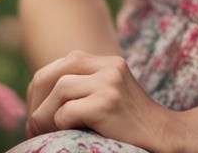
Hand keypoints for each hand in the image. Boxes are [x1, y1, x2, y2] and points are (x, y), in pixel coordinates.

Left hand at [25, 50, 181, 151]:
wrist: (163, 136)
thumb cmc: (130, 125)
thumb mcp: (107, 96)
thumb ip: (83, 87)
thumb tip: (36, 100)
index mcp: (107, 62)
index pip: (59, 66)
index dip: (40, 91)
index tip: (37, 117)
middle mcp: (109, 66)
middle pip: (53, 73)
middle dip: (35, 102)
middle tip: (34, 128)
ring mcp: (110, 82)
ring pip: (58, 90)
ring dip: (43, 117)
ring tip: (47, 134)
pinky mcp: (107, 102)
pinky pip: (66, 111)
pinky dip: (59, 126)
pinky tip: (69, 135)